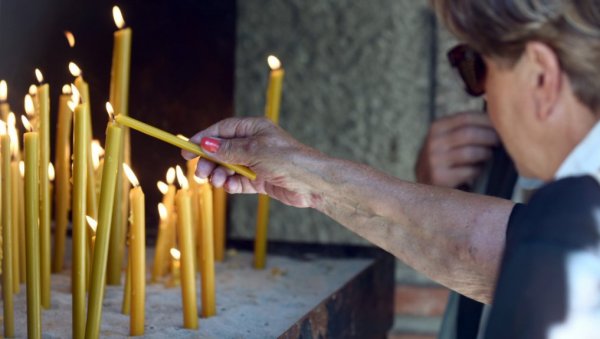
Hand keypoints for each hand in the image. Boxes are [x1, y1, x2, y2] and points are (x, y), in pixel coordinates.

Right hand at [182, 117, 320, 207]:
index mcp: (254, 128)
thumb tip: (205, 145)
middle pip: (222, 150)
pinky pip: (239, 181)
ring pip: (229, 167)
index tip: (187, 149)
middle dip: (210, 161)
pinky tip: (230, 187)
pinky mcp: (261, 180)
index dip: (203, 139)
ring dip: (220, 174)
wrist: (312, 183)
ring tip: (218, 181)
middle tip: (200, 172)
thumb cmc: (287, 159)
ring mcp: (257, 163)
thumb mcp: (253, 151)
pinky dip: (232, 184)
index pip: (222, 130)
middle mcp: (254, 144)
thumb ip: (228, 150)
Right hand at [415, 111, 498, 187]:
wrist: (426, 184)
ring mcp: (435, 161)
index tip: (500, 125)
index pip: (467, 117)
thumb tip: (495, 112)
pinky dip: (478, 170)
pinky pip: (470, 171)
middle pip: (470, 134)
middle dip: (490, 137)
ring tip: (489, 155)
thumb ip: (465, 126)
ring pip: (472, 153)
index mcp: (437, 127)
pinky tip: (478, 170)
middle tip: (500, 142)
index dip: (487, 121)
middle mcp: (433, 142)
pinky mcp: (440, 178)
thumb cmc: (445, 158)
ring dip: (486, 154)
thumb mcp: (447, 138)